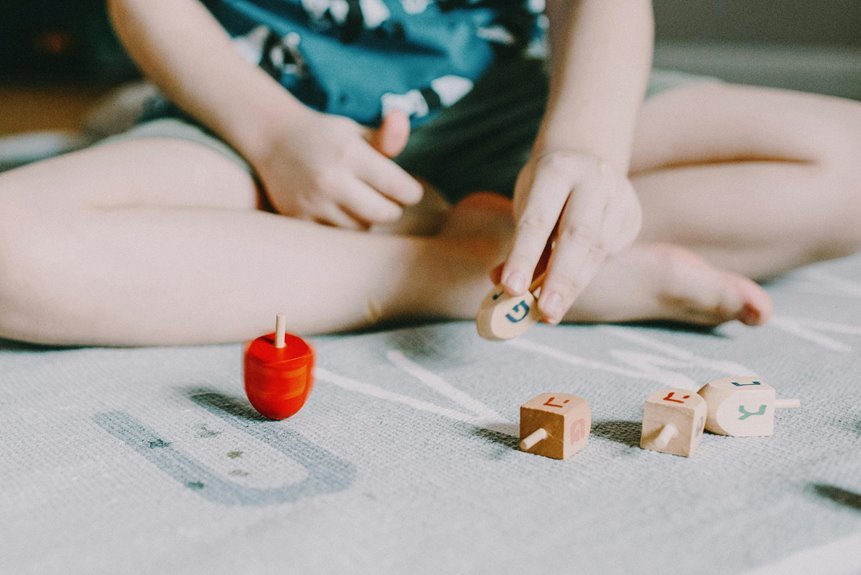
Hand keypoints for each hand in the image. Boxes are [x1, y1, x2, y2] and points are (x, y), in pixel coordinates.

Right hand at [253, 108, 422, 228]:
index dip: (411, 192)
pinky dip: (343, 227)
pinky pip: (337, 236)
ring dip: (367, 219)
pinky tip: (340, 211)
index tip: (408, 190)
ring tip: (359, 202)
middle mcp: (331, 180)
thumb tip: (402, 119)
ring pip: (362, 228)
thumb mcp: (356, 131)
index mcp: (350, 154)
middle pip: (384, 214)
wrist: (272, 139)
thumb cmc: (324, 136)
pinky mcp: (298, 218)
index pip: (399, 188)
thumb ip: (386, 136)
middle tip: (387, 198)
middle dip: (392, 208)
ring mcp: (313, 202)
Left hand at [501, 150, 641, 322]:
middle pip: (577, 236)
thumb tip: (504, 289)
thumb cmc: (545, 191)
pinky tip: (570, 286)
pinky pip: (610, 252)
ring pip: (597, 249)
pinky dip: (587, 273)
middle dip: (560, 279)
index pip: (537, 220)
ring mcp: (619, 194)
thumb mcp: (526, 205)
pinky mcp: (633, 213)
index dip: (523, 257)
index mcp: (556, 170)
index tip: (511, 289)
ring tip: (551, 312)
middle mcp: (593, 178)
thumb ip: (520, 245)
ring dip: (573, 285)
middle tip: (545, 313)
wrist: (584, 158)